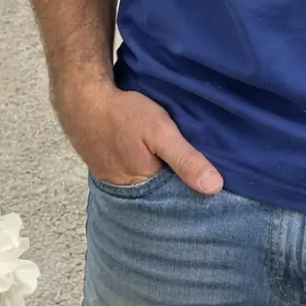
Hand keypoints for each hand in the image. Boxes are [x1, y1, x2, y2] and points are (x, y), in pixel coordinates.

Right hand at [57, 80, 223, 193]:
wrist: (82, 99)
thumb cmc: (121, 115)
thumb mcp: (160, 132)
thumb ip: (185, 159)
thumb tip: (215, 187)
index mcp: (144, 191)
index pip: (179, 205)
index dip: (199, 197)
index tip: (222, 192)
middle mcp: (130, 194)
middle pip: (166, 198)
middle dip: (185, 190)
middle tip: (211, 178)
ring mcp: (120, 184)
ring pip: (154, 188)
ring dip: (170, 180)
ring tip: (192, 170)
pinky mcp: (114, 172)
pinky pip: (141, 178)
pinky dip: (154, 171)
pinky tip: (164, 161)